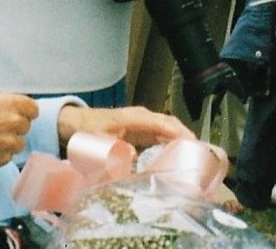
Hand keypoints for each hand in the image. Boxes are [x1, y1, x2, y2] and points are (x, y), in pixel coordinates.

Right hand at [0, 93, 38, 168]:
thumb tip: (7, 106)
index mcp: (9, 103)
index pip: (32, 108)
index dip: (26, 112)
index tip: (21, 114)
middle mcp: (13, 121)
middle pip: (26, 126)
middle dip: (16, 128)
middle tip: (0, 128)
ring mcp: (10, 141)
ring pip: (19, 144)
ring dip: (10, 144)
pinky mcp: (3, 158)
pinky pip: (8, 156)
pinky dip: (1, 155)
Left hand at [56, 104, 193, 149]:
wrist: (76, 122)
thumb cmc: (88, 129)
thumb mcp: (98, 141)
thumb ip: (114, 150)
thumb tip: (134, 159)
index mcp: (134, 117)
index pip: (160, 123)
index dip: (176, 132)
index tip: (191, 142)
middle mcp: (142, 117)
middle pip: (169, 123)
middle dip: (185, 135)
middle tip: (200, 153)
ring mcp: (143, 122)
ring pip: (167, 128)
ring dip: (181, 138)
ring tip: (195, 154)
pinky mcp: (141, 130)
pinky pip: (161, 134)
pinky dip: (172, 141)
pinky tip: (179, 153)